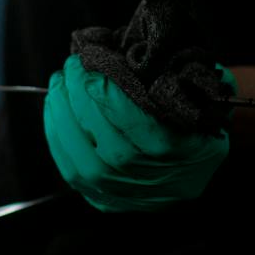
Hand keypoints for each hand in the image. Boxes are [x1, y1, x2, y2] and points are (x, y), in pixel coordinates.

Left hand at [42, 55, 230, 211]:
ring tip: (58, 85)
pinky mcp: (106, 202)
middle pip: (105, 143)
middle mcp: (154, 180)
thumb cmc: (196, 121)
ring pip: (83, 163)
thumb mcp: (200, 94)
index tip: (89, 63)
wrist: (197, 168)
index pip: (133, 122)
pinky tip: (54, 111)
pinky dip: (57, 139)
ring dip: (62, 119)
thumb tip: (129, 52)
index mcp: (181, 151)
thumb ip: (174, 75)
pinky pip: (72, 173)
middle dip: (79, 100)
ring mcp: (128, 196)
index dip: (104, 91)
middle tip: (70, 69)